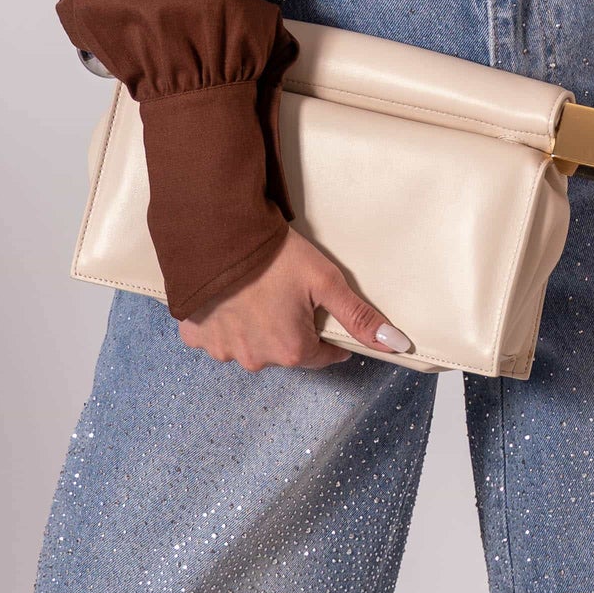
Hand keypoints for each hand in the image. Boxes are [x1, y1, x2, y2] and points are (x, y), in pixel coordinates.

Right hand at [178, 226, 413, 370]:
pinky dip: (223, 323)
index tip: (321, 310)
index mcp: (291, 350)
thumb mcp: (325, 280)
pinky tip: (228, 297)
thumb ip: (359, 316)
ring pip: (250, 345)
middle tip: (286, 293)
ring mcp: (223, 351)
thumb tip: (397, 346)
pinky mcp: (196, 335)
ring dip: (256, 327)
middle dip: (290, 329)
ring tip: (256, 291)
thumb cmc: (274, 256)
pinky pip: (216, 337)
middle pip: (286, 351)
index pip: (323, 355)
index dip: (327, 333)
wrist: (216, 232)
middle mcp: (256, 360)